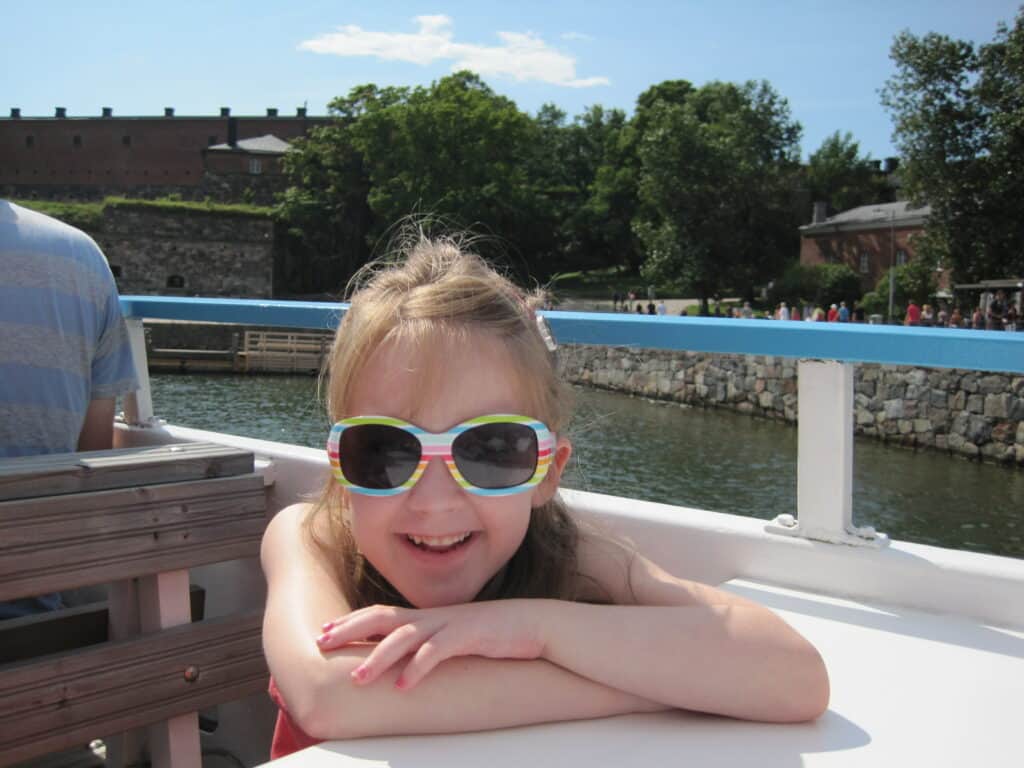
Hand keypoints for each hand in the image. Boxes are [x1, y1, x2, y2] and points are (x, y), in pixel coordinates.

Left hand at [315, 600, 549, 689]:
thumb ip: (429, 643)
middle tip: (321, 641)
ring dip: (378, 657)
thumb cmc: (492, 634)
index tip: (324, 630)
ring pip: (405, 637)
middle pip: (382, 618)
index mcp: (427, 616)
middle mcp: (433, 617)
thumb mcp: (454, 637)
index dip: (352, 620)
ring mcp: (450, 624)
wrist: (532, 623)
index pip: (381, 614)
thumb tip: (403, 661)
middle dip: (350, 628)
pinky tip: (403, 686)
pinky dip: (418, 668)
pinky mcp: (469, 635)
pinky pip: (438, 652)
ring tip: (357, 678)